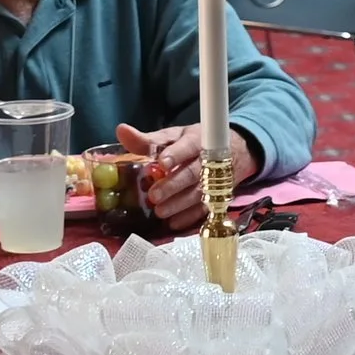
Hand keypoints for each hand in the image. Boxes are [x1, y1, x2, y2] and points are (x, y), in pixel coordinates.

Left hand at [118, 121, 260, 232]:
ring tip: (160, 211)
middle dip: (174, 185)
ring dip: (180, 204)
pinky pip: (206, 209)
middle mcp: (209, 160)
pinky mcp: (219, 196)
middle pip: (193, 173)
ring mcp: (216, 180)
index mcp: (197, 140)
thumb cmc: (193, 144)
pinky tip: (174, 223)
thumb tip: (121, 131)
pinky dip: (190, 217)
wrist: (233, 151)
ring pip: (200, 193)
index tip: (162, 163)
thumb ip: (147, 140)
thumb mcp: (173, 137)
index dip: (176, 154)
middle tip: (153, 195)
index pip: (188, 146)